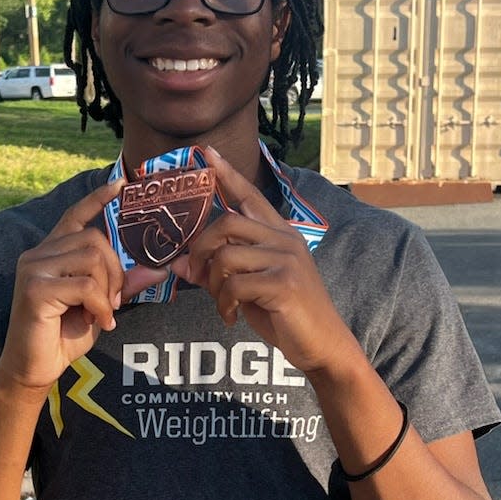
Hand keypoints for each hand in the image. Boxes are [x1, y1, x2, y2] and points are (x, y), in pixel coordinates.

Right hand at [0, 180, 167, 392]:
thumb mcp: (100, 306)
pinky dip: (100, 306)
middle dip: (116, 272)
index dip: (97, 199)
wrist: (34, 369)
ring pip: (93, 259)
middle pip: (96, 240)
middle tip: (113, 303)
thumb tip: (160, 269)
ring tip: (103, 313)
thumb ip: (123, 285)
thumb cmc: (63, 336)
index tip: (120, 185)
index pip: (75, 215)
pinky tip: (99, 322)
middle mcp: (38, 253)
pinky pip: (86, 285)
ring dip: (108, 291)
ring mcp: (33, 268)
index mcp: (51, 252)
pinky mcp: (35, 287)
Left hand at [169, 147, 355, 375]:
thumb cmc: (286, 315)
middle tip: (194, 274)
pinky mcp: (285, 283)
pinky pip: (234, 285)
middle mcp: (285, 240)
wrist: (322, 345)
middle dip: (200, 248)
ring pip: (226, 256)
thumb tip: (178, 264)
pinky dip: (224, 304)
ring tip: (221, 303)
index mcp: (280, 234)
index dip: (227, 174)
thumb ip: (219, 271)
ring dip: (212, 283)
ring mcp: (287, 260)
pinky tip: (230, 317)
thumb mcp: (248, 289)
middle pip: (227, 223)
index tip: (207, 154)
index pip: (250, 196)